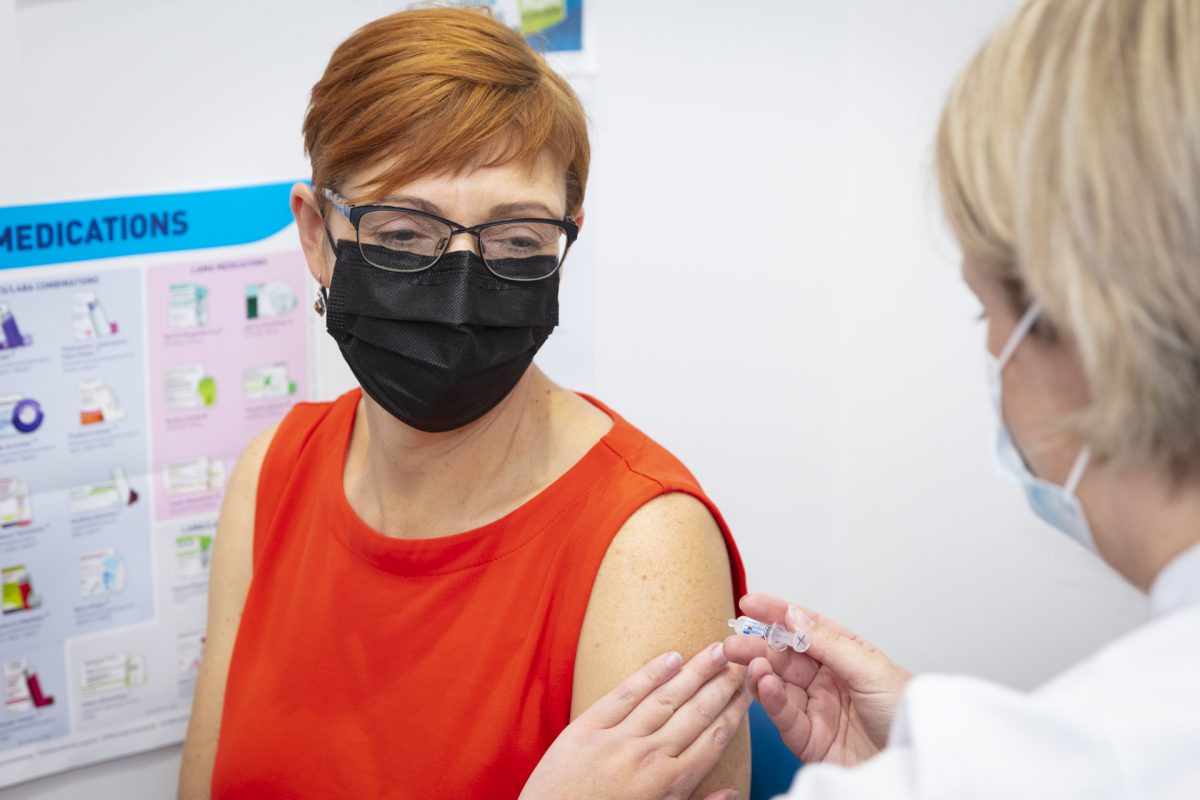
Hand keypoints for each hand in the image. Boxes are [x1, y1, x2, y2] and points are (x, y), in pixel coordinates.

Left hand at [519, 644, 749, 799]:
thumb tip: (733, 792)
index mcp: (670, 785)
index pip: (714, 739)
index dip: (735, 712)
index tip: (751, 690)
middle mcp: (649, 757)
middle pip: (696, 713)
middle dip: (723, 685)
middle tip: (744, 659)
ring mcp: (618, 740)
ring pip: (666, 698)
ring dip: (696, 672)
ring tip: (717, 650)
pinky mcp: (587, 729)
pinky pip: (624, 695)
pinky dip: (649, 674)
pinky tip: (671, 657)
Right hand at [723, 594, 910, 766]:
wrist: (914, 760)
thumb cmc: (906, 712)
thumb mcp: (870, 668)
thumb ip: (827, 642)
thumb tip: (794, 615)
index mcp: (845, 655)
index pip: (805, 628)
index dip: (777, 614)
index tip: (751, 604)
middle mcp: (827, 679)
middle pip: (785, 657)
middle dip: (758, 645)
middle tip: (734, 640)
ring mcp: (816, 707)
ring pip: (778, 684)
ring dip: (759, 670)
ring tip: (746, 660)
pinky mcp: (808, 738)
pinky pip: (783, 715)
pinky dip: (769, 699)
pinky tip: (762, 683)